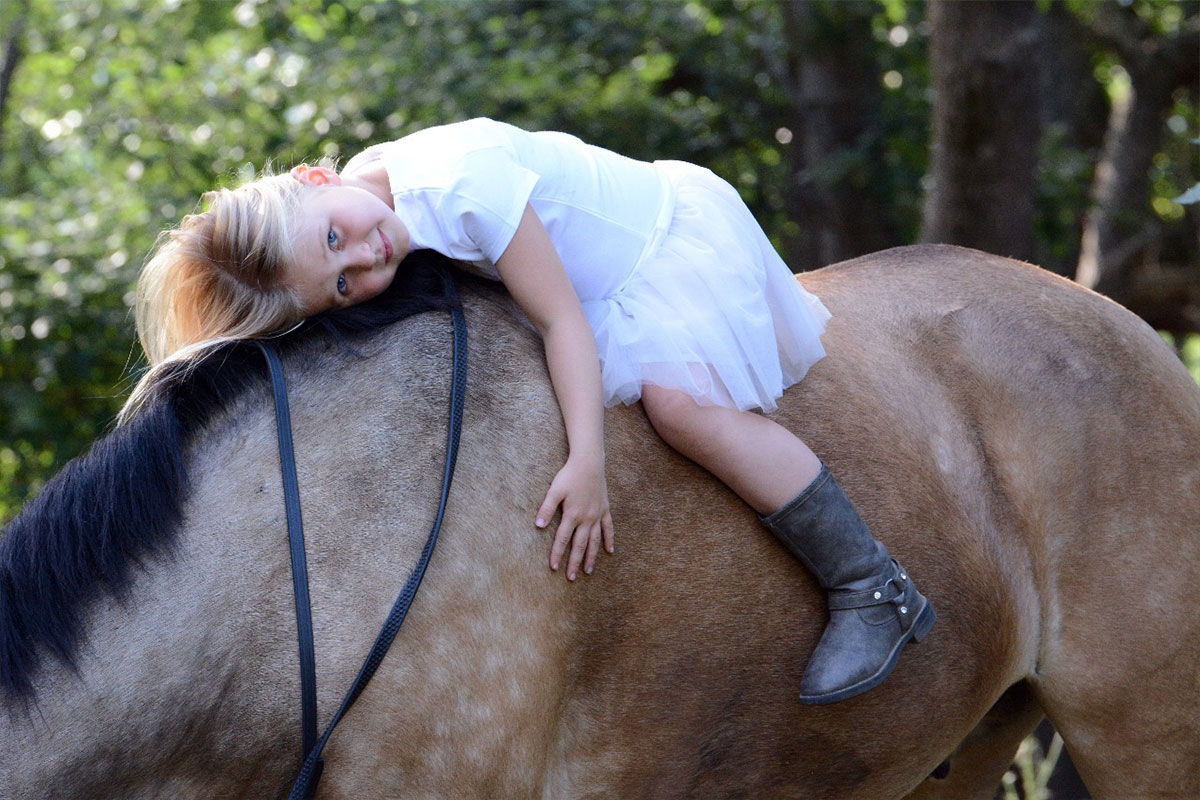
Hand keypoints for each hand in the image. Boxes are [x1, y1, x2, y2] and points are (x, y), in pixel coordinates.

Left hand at [536, 454, 614, 580]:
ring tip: (588, 571)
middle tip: (571, 578)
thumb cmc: (569, 475)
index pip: (562, 539)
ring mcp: (597, 515)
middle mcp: (586, 518)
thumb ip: (546, 509)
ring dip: (592, 556)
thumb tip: (537, 526)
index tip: (554, 568)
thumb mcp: (554, 491)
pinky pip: (609, 528)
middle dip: (575, 562)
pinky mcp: (604, 509)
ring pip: (595, 541)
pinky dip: (609, 540)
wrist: (589, 462)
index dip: (557, 554)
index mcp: (572, 515)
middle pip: (580, 545)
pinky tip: (609, 551)